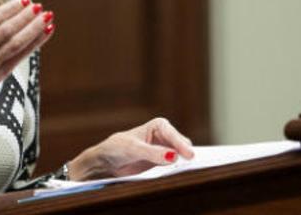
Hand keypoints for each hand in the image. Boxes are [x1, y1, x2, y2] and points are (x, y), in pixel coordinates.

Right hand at [0, 0, 53, 100]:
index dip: (11, 9)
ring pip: (15, 44)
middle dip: (25, 17)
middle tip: (39, 7)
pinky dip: (35, 44)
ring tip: (46, 18)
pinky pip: (20, 57)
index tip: (24, 1)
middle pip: (6, 31)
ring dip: (34, 29)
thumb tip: (15, 9)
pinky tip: (45, 33)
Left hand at [69, 118, 193, 179]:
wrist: (107, 161)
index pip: (174, 135)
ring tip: (190, 170)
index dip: (181, 145)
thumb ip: (153, 153)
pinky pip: (176, 166)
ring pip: (181, 156)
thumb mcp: (133, 150)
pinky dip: (179, 169)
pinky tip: (182, 174)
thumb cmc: (117, 148)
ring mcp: (165, 150)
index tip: (189, 156)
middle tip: (194, 164)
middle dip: (186, 153)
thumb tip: (174, 156)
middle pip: (182, 145)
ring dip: (184, 162)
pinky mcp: (162, 162)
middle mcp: (164, 136)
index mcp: (159, 125)